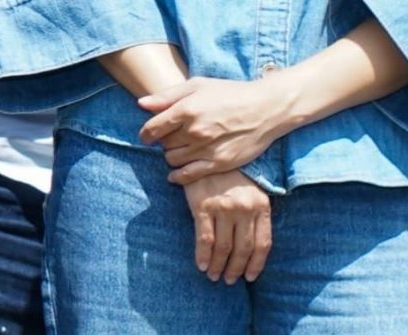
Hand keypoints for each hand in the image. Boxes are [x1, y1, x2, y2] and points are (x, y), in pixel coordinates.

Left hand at [140, 75, 299, 181]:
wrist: (266, 110)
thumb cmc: (232, 93)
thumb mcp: (198, 85)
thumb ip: (168, 95)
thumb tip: (141, 104)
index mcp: (186, 109)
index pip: (153, 127)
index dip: (146, 133)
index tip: (147, 136)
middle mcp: (194, 131)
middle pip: (165, 143)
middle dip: (164, 142)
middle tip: (171, 140)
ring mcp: (207, 149)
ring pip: (174, 159)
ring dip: (172, 157)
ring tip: (179, 152)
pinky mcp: (220, 163)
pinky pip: (190, 175)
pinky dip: (179, 177)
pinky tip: (175, 176)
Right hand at [182, 169, 271, 282]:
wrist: (206, 148)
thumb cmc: (231, 172)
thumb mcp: (252, 190)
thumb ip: (256, 214)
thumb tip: (254, 245)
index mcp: (261, 206)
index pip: (263, 244)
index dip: (256, 264)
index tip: (250, 277)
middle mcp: (245, 209)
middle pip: (244, 249)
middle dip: (237, 269)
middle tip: (230, 280)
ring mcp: (224, 208)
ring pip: (224, 247)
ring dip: (220, 266)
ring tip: (215, 276)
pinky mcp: (202, 206)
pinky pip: (205, 238)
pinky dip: (203, 255)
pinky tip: (202, 266)